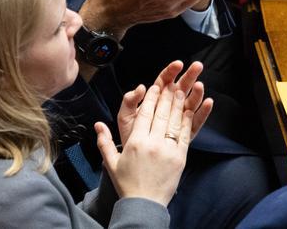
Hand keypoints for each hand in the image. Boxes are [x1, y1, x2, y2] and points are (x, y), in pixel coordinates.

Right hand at [95, 84, 191, 205]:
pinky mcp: (180, 158)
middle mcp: (153, 143)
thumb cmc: (127, 184)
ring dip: (178, 104)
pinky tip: (188, 110)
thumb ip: (104, 141)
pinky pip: (184, 135)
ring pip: (174, 121)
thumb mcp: (111, 162)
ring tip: (180, 91)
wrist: (144, 204)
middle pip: (161, 114)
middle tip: (171, 82)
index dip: (151, 98)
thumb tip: (97, 125)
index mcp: (136, 142)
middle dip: (166, 96)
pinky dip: (187, 121)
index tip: (155, 86)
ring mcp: (168, 150)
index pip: (145, 114)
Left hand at [117, 61, 212, 145]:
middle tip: (197, 66)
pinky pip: (195, 122)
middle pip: (180, 89)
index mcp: (153, 100)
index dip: (170, 72)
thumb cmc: (130, 137)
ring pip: (190, 103)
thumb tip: (140, 88)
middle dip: (189, 76)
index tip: (178, 64)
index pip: (163, 82)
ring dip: (196, 93)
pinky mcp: (184, 134)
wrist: (135, 160)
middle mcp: (167, 108)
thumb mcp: (125, 117)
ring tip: (200, 85)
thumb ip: (129, 101)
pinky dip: (203, 113)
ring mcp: (177, 120)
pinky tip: (208, 103)